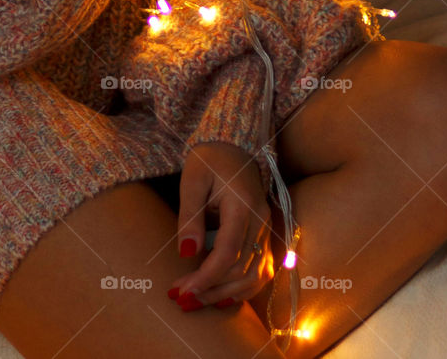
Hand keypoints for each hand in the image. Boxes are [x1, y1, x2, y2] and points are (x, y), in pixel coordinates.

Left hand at [169, 142, 272, 309]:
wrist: (232, 146)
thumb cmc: (209, 159)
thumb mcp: (192, 181)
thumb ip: (190, 216)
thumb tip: (187, 253)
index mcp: (243, 206)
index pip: (229, 252)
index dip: (207, 277)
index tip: (183, 290)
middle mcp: (261, 221)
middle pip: (242, 269)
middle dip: (211, 289)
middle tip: (181, 298)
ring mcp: (266, 229)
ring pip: (255, 275)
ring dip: (226, 293)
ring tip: (196, 301)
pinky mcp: (263, 234)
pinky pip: (260, 269)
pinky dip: (243, 287)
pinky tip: (221, 296)